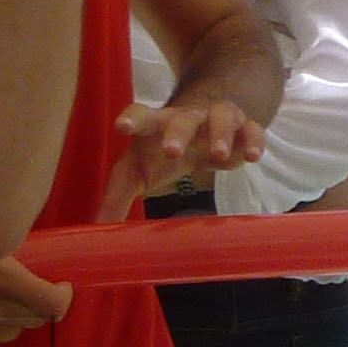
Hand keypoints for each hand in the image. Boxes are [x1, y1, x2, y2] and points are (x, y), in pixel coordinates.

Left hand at [99, 94, 264, 220]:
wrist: (203, 127)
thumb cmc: (161, 152)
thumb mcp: (137, 172)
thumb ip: (116, 197)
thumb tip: (94, 231)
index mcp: (154, 125)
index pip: (140, 115)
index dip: (131, 119)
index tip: (121, 127)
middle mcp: (186, 118)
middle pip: (181, 119)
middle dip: (177, 133)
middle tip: (172, 151)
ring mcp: (216, 120)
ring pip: (220, 117)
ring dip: (219, 134)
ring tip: (218, 155)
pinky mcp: (243, 128)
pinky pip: (252, 129)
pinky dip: (253, 140)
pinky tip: (252, 157)